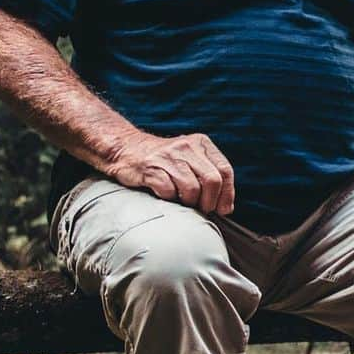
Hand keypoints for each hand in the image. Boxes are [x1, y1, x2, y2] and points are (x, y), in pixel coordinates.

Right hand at [107, 131, 234, 214]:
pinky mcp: (150, 169)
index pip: (225, 171)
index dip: (227, 194)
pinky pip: (169, 192)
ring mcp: (167, 157)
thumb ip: (209, 176)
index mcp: (201, 143)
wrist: (125, 148)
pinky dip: (170, 200)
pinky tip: (165, 196)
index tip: (223, 210)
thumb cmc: (163, 161)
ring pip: (192, 189)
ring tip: (182, 202)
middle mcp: (186, 147)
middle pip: (212, 181)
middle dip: (210, 202)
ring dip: (189, 203)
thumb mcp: (190, 158)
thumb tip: (227, 207)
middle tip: (202, 210)